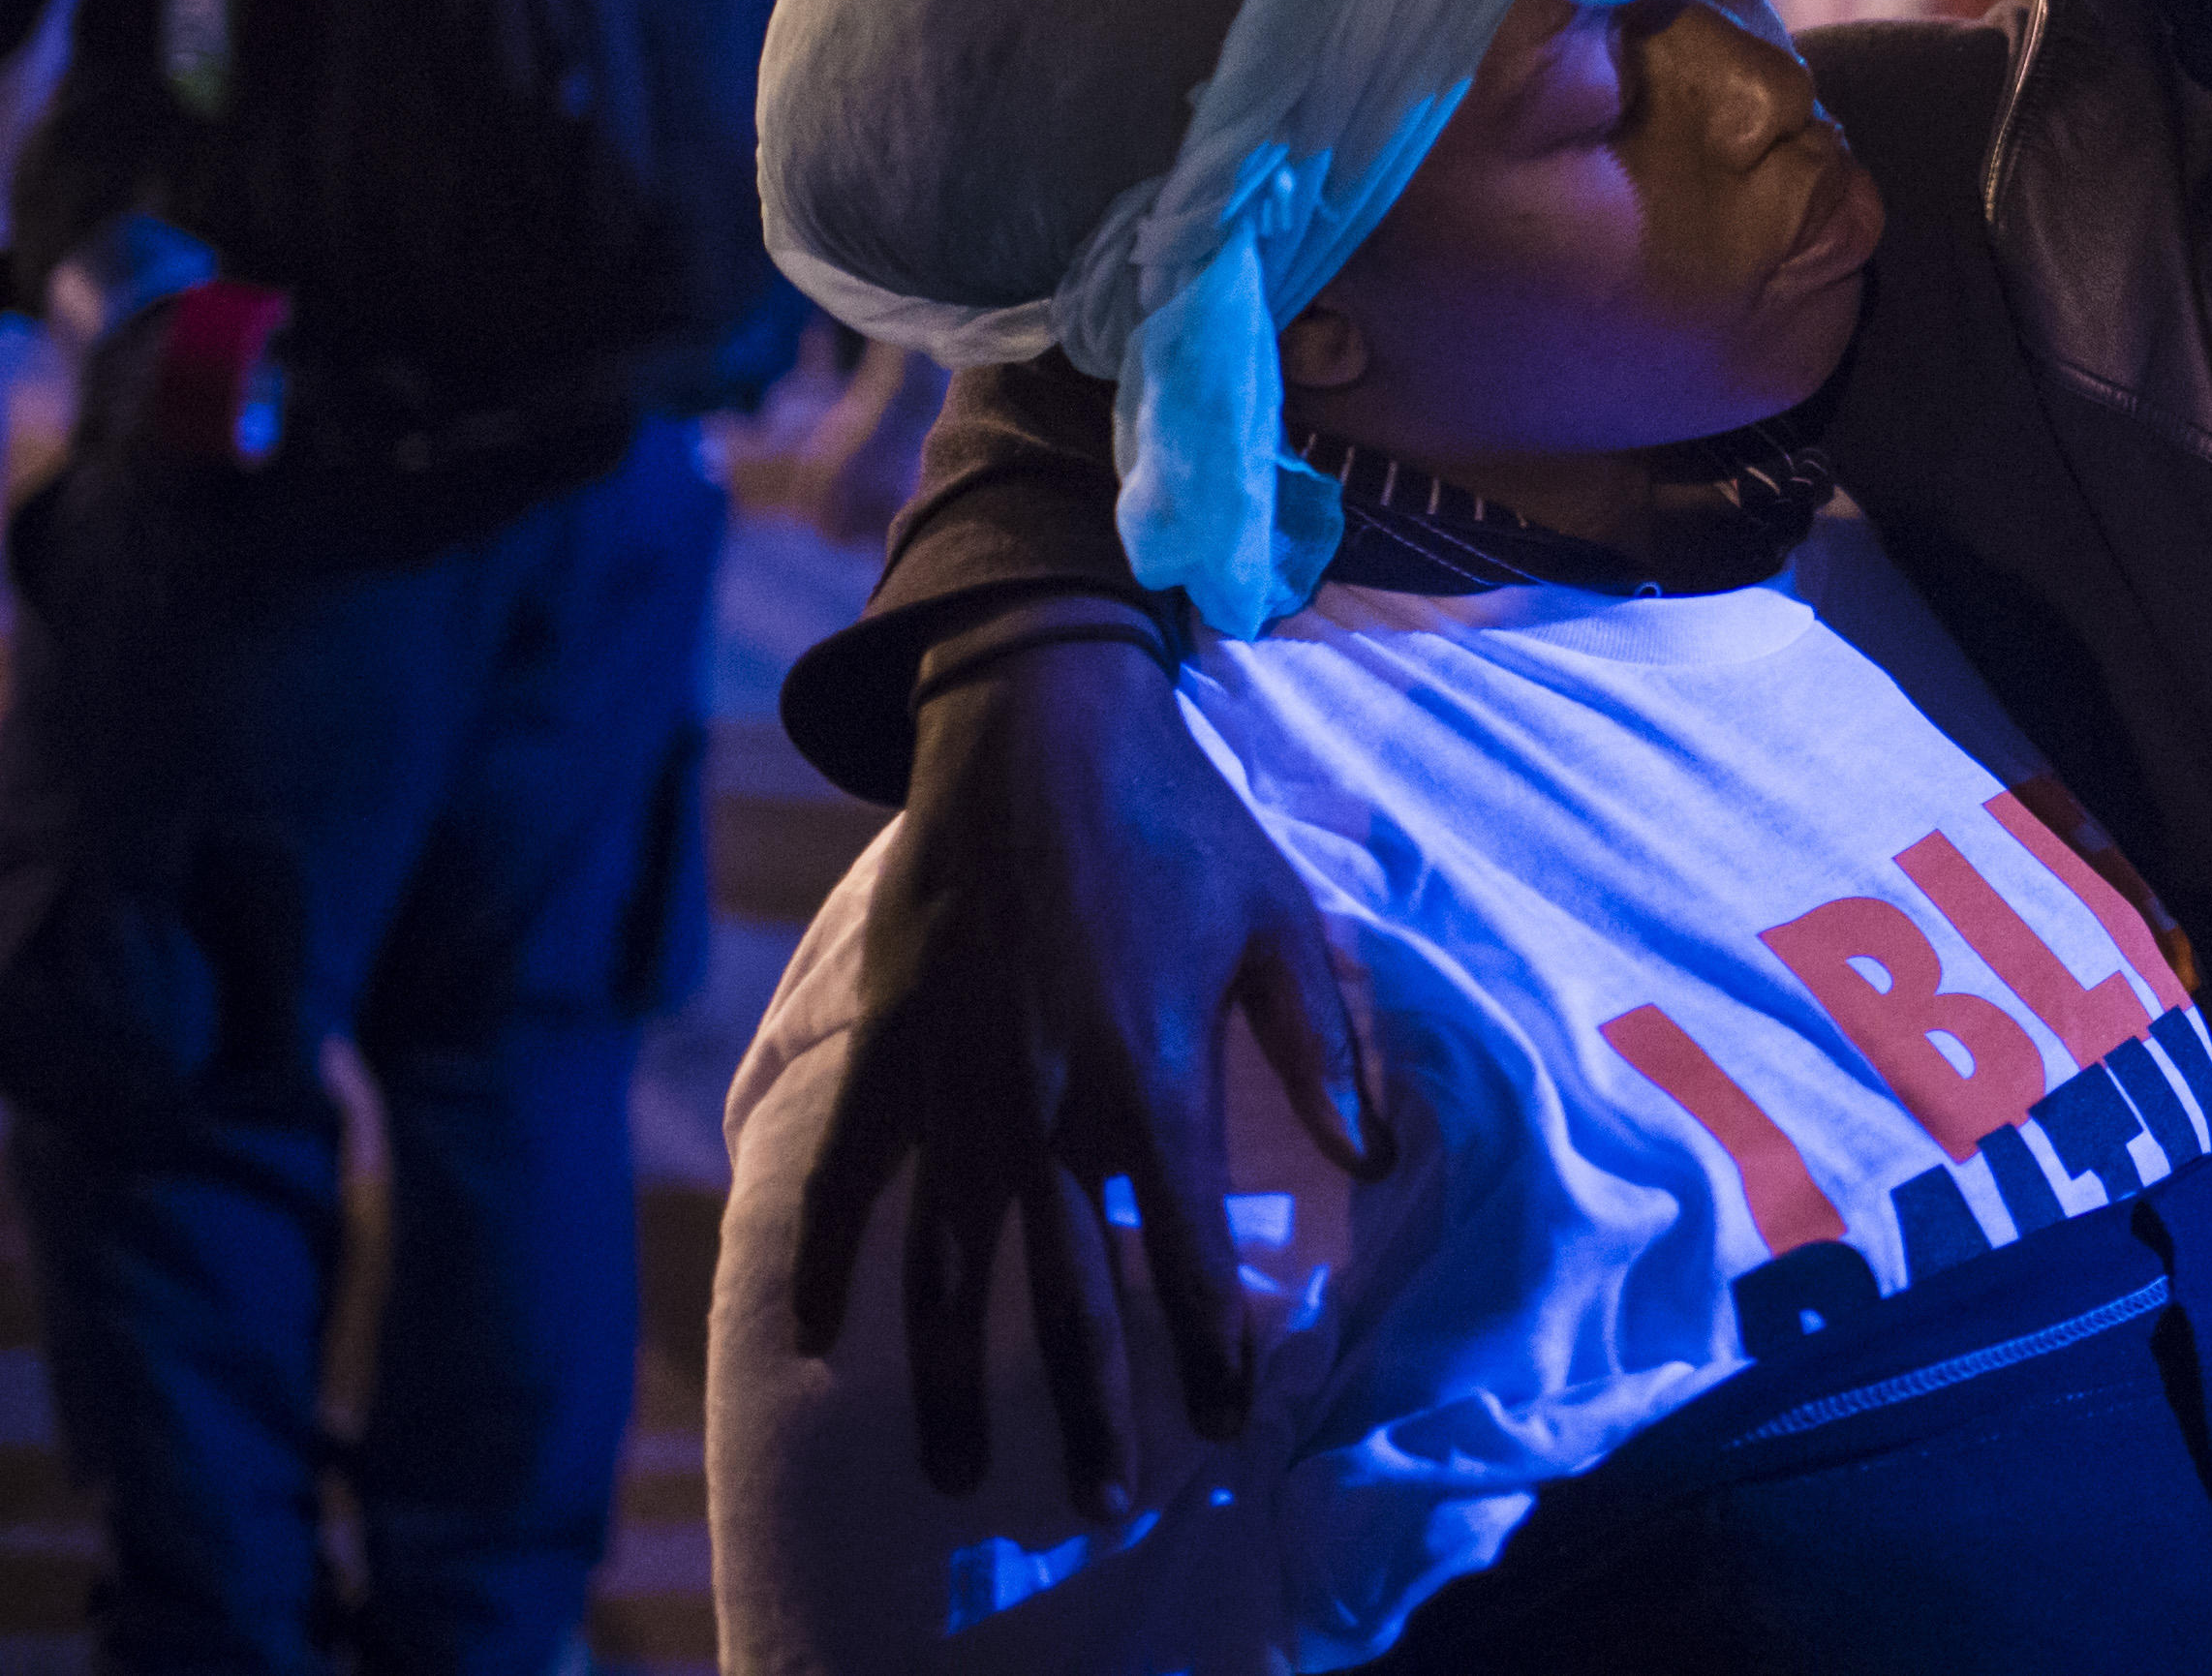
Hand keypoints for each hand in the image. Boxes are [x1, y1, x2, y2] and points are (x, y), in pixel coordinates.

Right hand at [785, 628, 1391, 1516]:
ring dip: (957, 1378)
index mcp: (1153, 1074)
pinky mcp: (890, 1049)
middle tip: (1104, 1502)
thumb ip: (1327, 1049)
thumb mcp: (1283, 923)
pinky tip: (812, 1340)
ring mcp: (958, 1084)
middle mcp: (1048, 1102)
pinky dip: (826, 1260)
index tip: (1224, 1425)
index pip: (1188, 1250)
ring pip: (952, 1267)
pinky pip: (847, 1175)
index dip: (1208, 1348)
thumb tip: (1376, 1157)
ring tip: (968, 1474)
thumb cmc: (1178, 822)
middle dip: (1091, 1408)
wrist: (1036, 731)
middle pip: (1070, 1291)